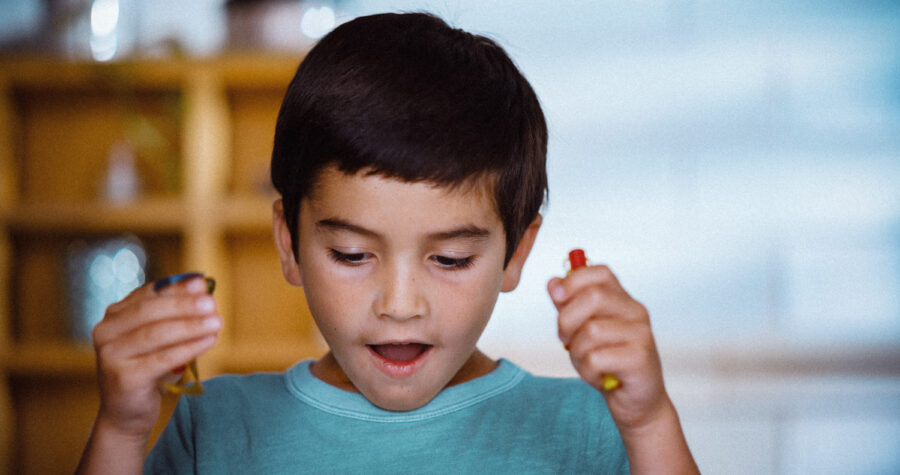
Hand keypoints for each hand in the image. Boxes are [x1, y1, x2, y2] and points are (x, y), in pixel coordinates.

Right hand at [91, 275, 221, 438]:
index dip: (176, 288)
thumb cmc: (147, 369)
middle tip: (212, 303)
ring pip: (156, 334)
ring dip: (190, 326)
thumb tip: (202, 286)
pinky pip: (162, 359)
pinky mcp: (123, 377)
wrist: (127, 413)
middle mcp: (105, 332)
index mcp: (114, 316)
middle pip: (149, 311)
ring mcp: (110, 355)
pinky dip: (189, 348)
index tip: (202, 283)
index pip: (147, 295)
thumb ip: (173, 314)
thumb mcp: (158, 338)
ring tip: (217, 322)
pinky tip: (209, 341)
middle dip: (184, 305)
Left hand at [548, 264, 668, 430]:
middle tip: (565, 340)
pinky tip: (597, 378)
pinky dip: (587, 372)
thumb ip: (570, 306)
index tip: (556, 297)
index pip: (599, 272)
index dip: (573, 281)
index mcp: (622, 300)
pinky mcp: (640, 359)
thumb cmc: (608, 364)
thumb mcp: (583, 331)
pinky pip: (597, 358)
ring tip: (585, 363)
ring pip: (591, 331)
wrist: (637, 402)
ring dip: (577, 352)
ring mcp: (641, 334)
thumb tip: (553, 283)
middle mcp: (636, 312)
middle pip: (593, 297)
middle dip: (567, 320)